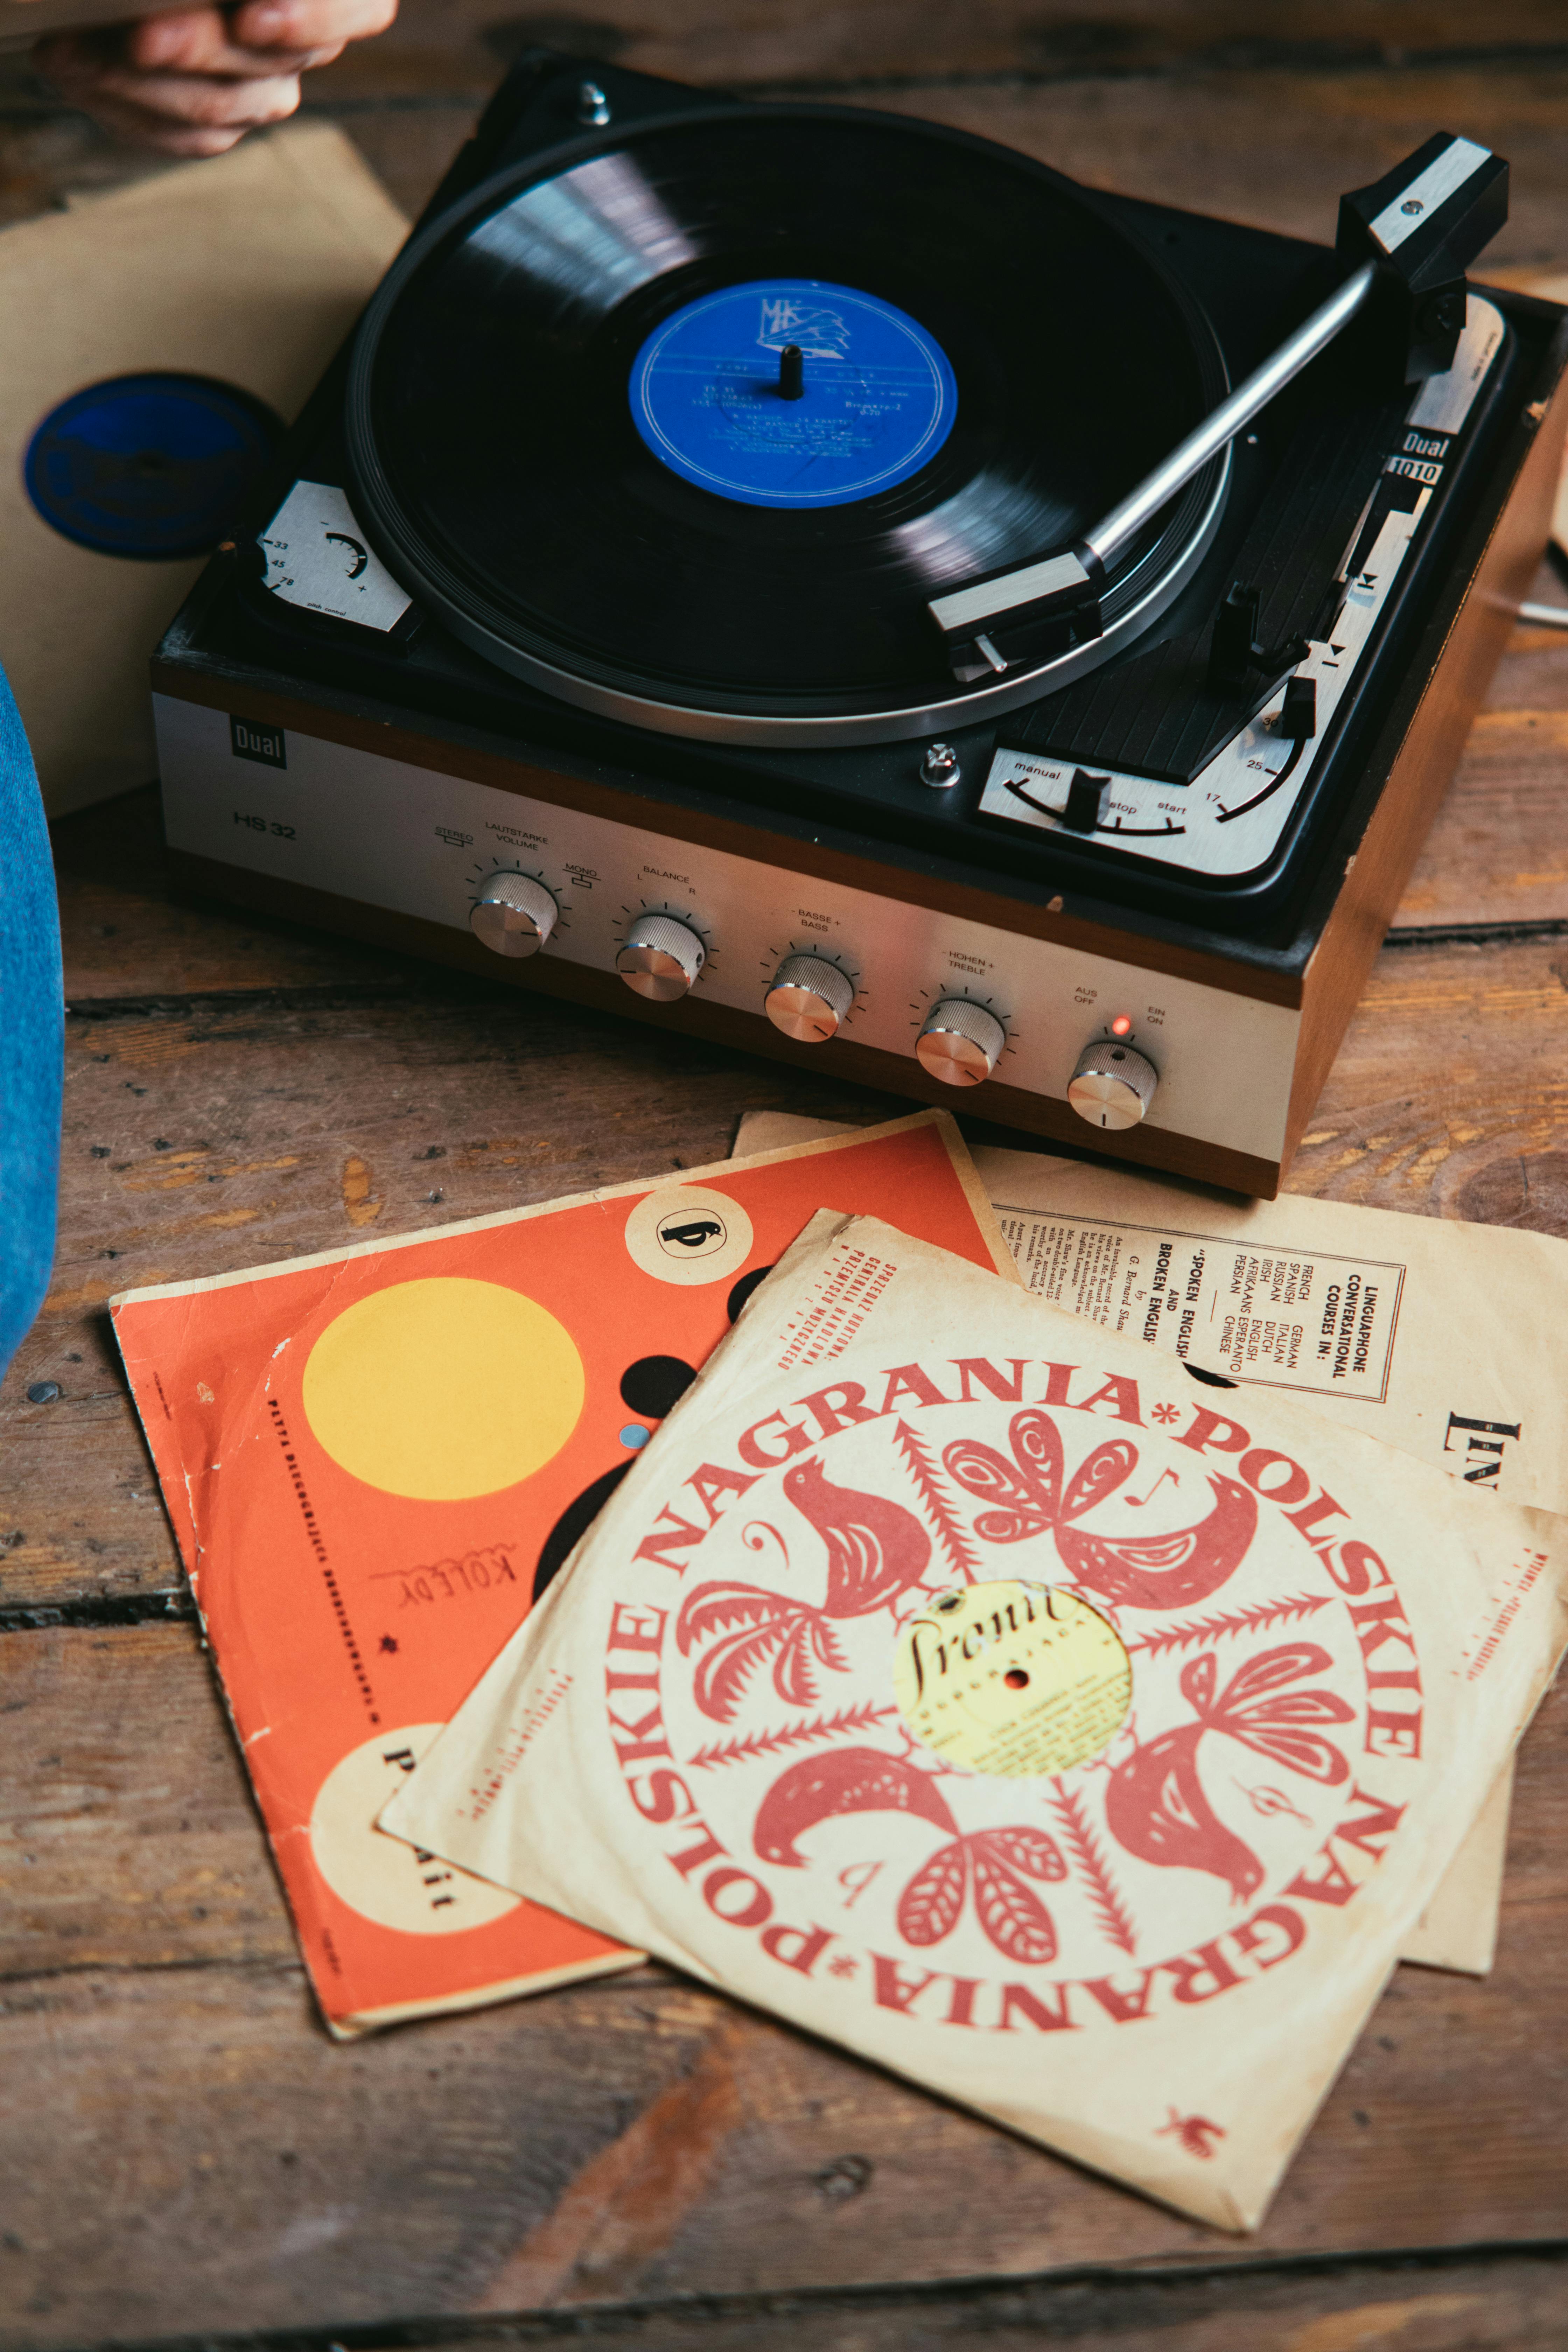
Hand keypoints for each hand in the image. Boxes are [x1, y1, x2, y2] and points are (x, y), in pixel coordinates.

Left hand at [34, 0, 396, 157]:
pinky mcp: (217, 126)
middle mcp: (301, 43)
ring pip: (217, 109)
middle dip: (195, 51)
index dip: (313, 17)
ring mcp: (262, 92)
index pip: (359, 10)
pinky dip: (117, 104)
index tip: (249, 18)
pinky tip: (67, 66)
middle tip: (138, 40)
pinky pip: (180, 137)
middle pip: (268, 64)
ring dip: (134, 84)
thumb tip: (226, 12)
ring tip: (67, 52)